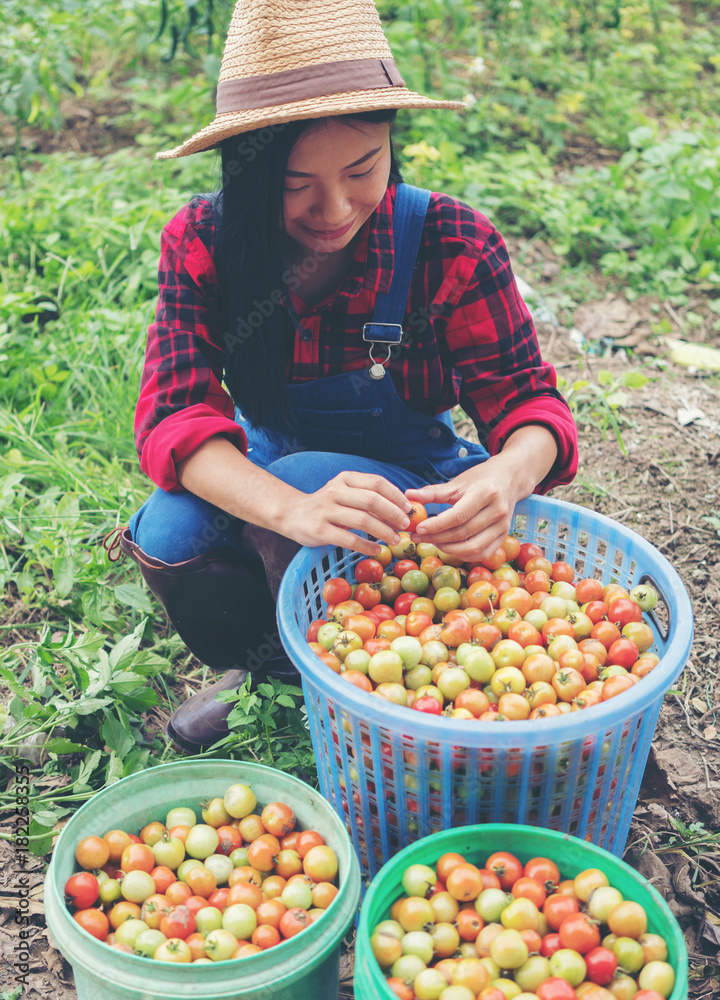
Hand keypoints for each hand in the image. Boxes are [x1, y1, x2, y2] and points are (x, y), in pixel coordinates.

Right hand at [281, 471, 413, 555]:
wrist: (292, 514)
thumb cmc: (327, 505)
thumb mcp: (345, 493)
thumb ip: (368, 497)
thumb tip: (401, 508)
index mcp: (345, 479)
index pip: (376, 482)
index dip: (396, 496)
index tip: (408, 508)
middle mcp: (335, 491)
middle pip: (372, 500)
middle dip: (393, 514)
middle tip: (405, 525)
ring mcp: (326, 511)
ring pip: (362, 520)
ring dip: (384, 532)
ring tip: (395, 540)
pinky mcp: (320, 530)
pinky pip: (349, 540)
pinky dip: (367, 546)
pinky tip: (376, 550)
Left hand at [405, 456, 525, 562]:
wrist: (509, 478)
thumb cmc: (480, 479)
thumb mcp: (458, 482)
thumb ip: (433, 492)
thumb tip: (408, 495)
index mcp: (486, 493)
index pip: (458, 516)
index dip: (437, 525)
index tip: (419, 529)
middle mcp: (497, 511)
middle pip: (463, 533)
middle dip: (437, 538)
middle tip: (418, 537)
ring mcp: (503, 526)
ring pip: (473, 548)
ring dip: (448, 549)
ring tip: (432, 542)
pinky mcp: (504, 536)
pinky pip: (482, 554)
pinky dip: (464, 555)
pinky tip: (449, 548)